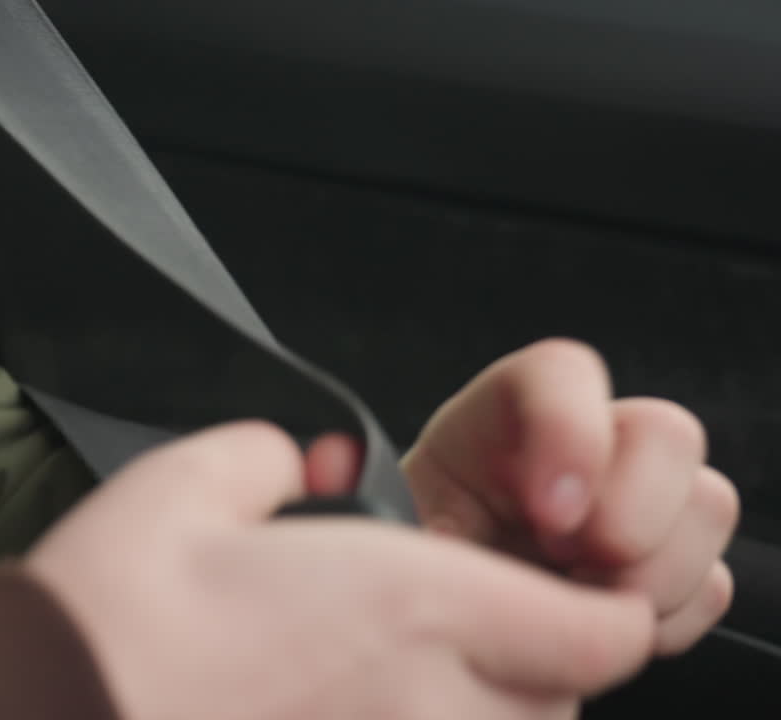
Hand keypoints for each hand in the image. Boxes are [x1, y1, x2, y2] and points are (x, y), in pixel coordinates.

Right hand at [28, 422, 655, 718]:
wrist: (38, 716)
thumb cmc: (106, 614)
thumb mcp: (186, 480)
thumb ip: (276, 455)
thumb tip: (311, 464)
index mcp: (402, 603)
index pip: (593, 634)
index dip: (607, 612)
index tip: (582, 589)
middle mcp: (416, 702)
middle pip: (556, 702)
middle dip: (541, 658)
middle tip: (474, 618)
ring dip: (484, 706)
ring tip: (404, 666)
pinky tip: (342, 704)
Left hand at [310, 339, 738, 656]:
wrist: (418, 632)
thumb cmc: (389, 567)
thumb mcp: (374, 523)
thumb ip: (387, 496)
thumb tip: (355, 477)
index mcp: (496, 422)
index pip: (562, 375)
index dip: (571, 430)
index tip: (548, 512)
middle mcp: (573, 453)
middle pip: (665, 431)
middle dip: (635, 509)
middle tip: (575, 565)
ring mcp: (626, 510)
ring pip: (704, 503)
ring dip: (655, 568)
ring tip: (583, 601)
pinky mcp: (655, 573)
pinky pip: (709, 582)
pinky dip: (667, 613)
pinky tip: (604, 626)